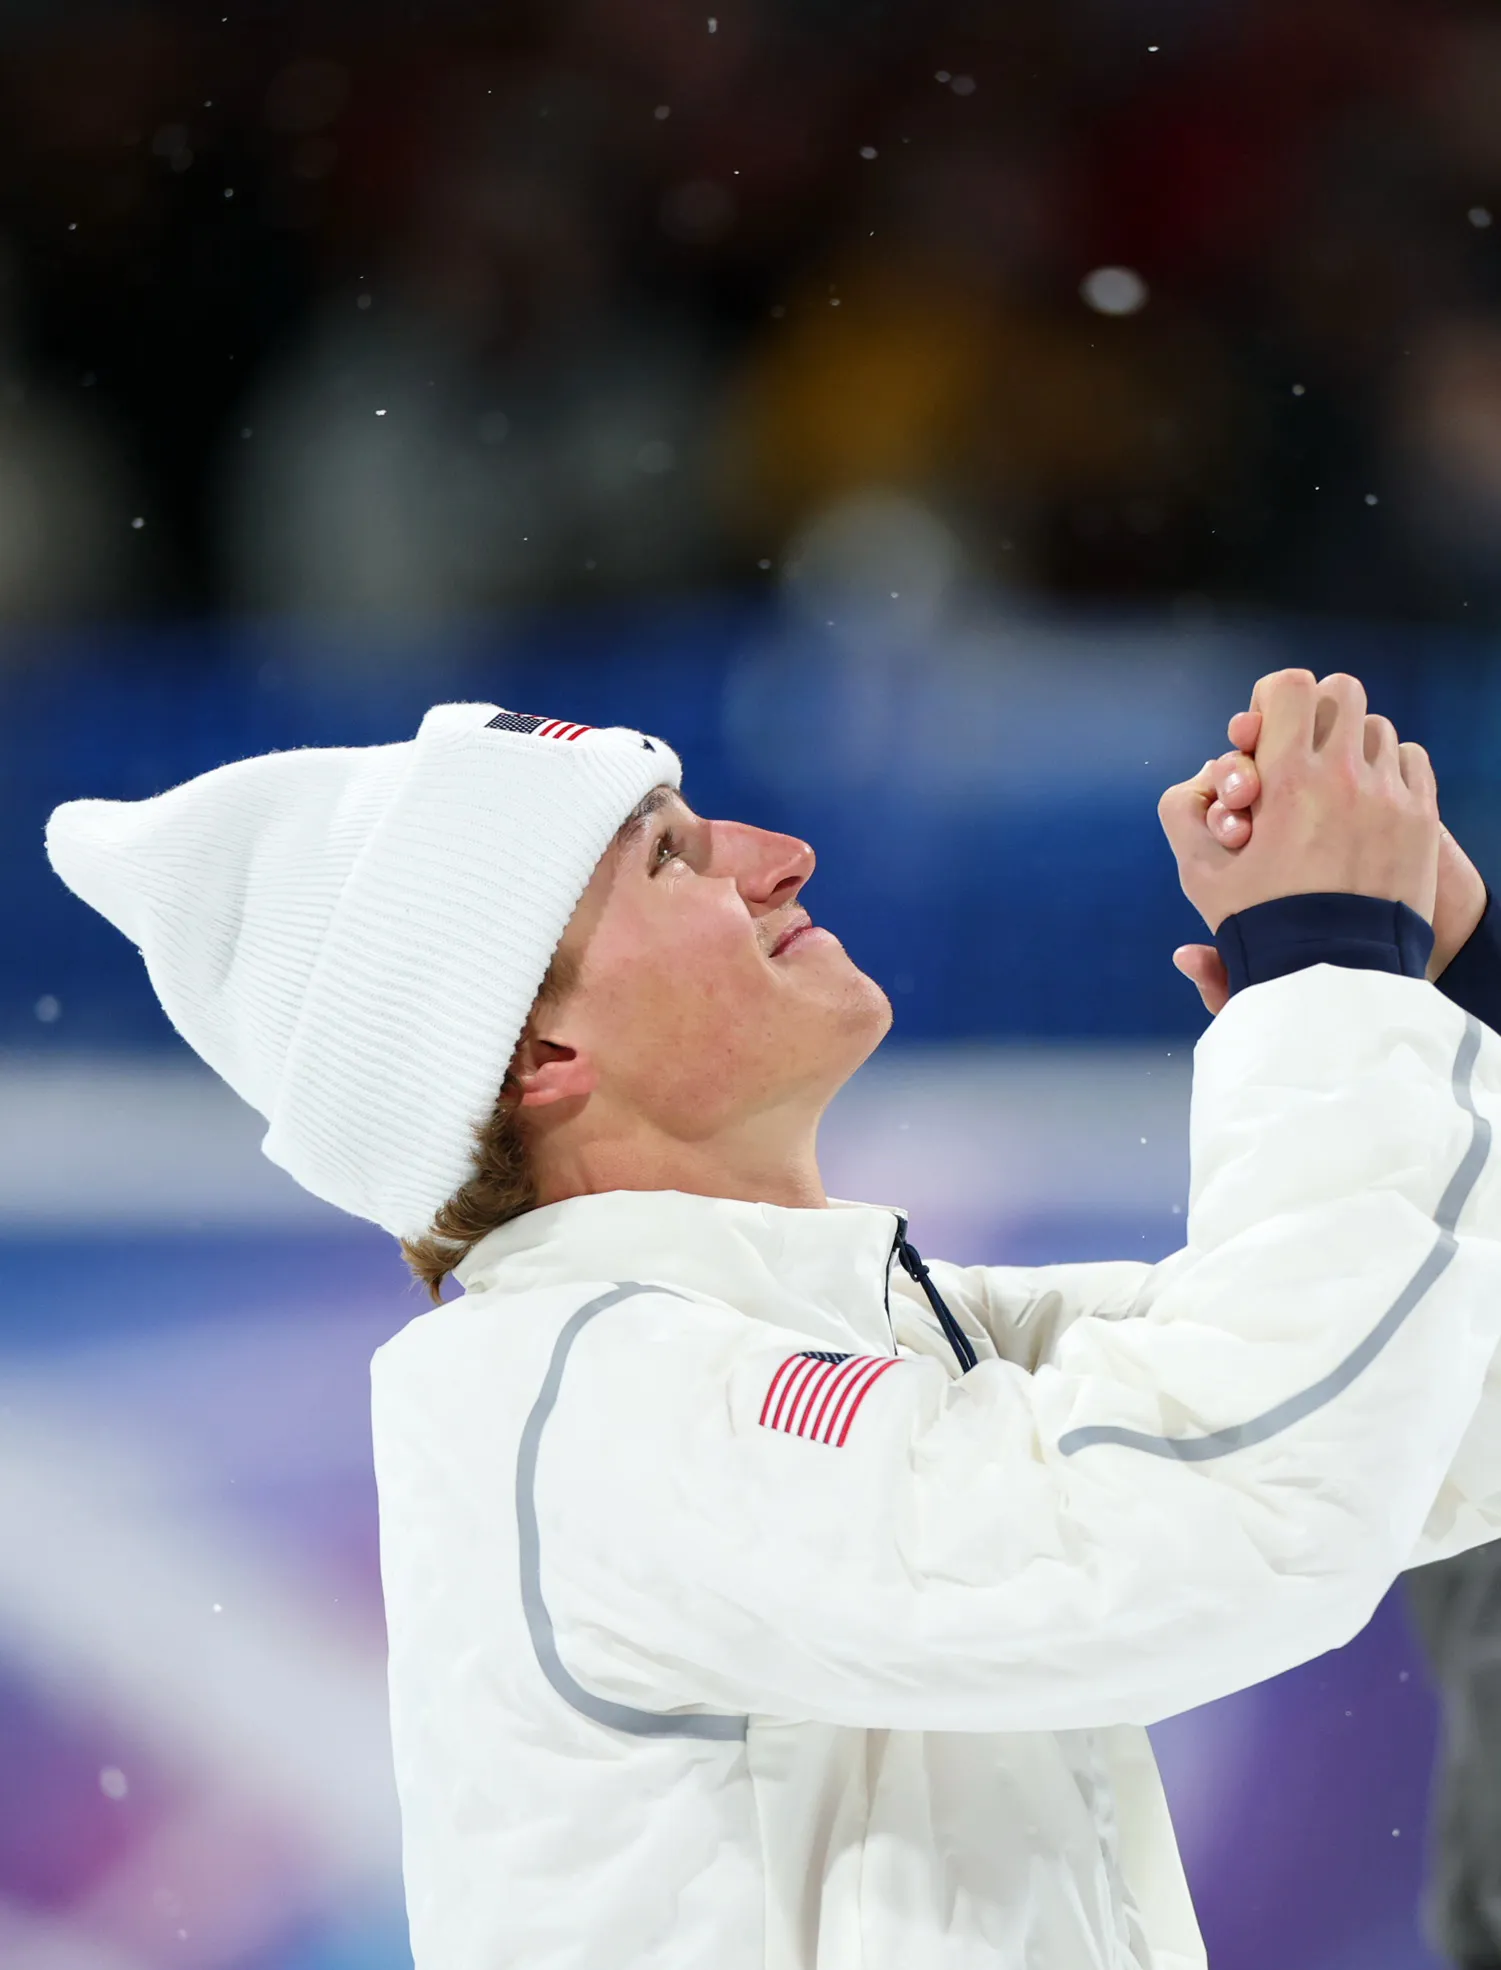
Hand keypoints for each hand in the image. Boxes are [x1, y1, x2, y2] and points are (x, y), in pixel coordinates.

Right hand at [1172, 680, 1483, 1014]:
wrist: (1332, 978)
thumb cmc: (1261, 925)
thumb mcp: (1201, 875)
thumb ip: (1184, 813)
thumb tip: (1203, 781)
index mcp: (1288, 782)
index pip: (1289, 686)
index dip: (1271, 701)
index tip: (1265, 734)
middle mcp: (1345, 778)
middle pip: (1341, 691)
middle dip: (1315, 714)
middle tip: (1299, 753)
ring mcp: (1390, 796)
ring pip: (1377, 728)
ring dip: (1350, 746)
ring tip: (1331, 788)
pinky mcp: (1420, 819)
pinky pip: (1410, 761)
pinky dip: (1387, 770)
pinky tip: (1365, 803)